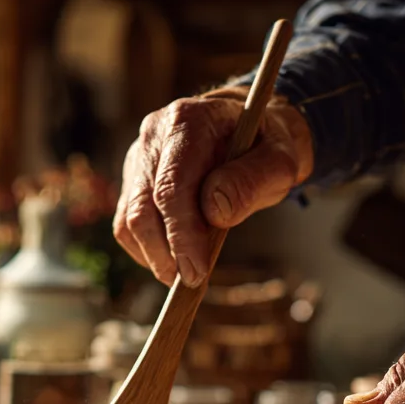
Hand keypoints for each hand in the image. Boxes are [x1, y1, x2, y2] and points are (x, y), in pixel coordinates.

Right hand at [112, 87, 312, 285]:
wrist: (249, 132)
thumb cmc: (264, 148)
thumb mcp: (278, 162)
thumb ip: (251, 182)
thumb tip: (214, 212)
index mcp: (187, 121)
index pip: (171, 187)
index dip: (181, 234)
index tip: (196, 271)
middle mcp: (153, 136)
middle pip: (141, 208)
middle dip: (164, 253)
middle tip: (191, 282)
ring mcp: (137, 159)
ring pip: (128, 221)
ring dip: (154, 256)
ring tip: (185, 273)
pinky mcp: (131, 182)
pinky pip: (126, 226)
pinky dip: (146, 251)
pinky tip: (174, 258)